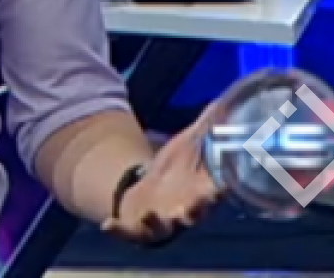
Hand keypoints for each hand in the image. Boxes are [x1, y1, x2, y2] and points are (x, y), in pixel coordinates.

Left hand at [101, 103, 223, 245]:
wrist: (150, 196)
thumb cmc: (180, 172)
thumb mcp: (192, 145)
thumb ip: (208, 126)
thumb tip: (226, 99)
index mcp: (205, 191)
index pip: (218, 190)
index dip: (221, 188)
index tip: (222, 184)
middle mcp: (187, 210)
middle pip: (195, 213)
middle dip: (195, 210)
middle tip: (194, 205)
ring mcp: (162, 222)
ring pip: (164, 227)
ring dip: (157, 222)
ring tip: (150, 214)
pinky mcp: (139, 229)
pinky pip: (128, 232)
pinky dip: (119, 231)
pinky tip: (107, 225)